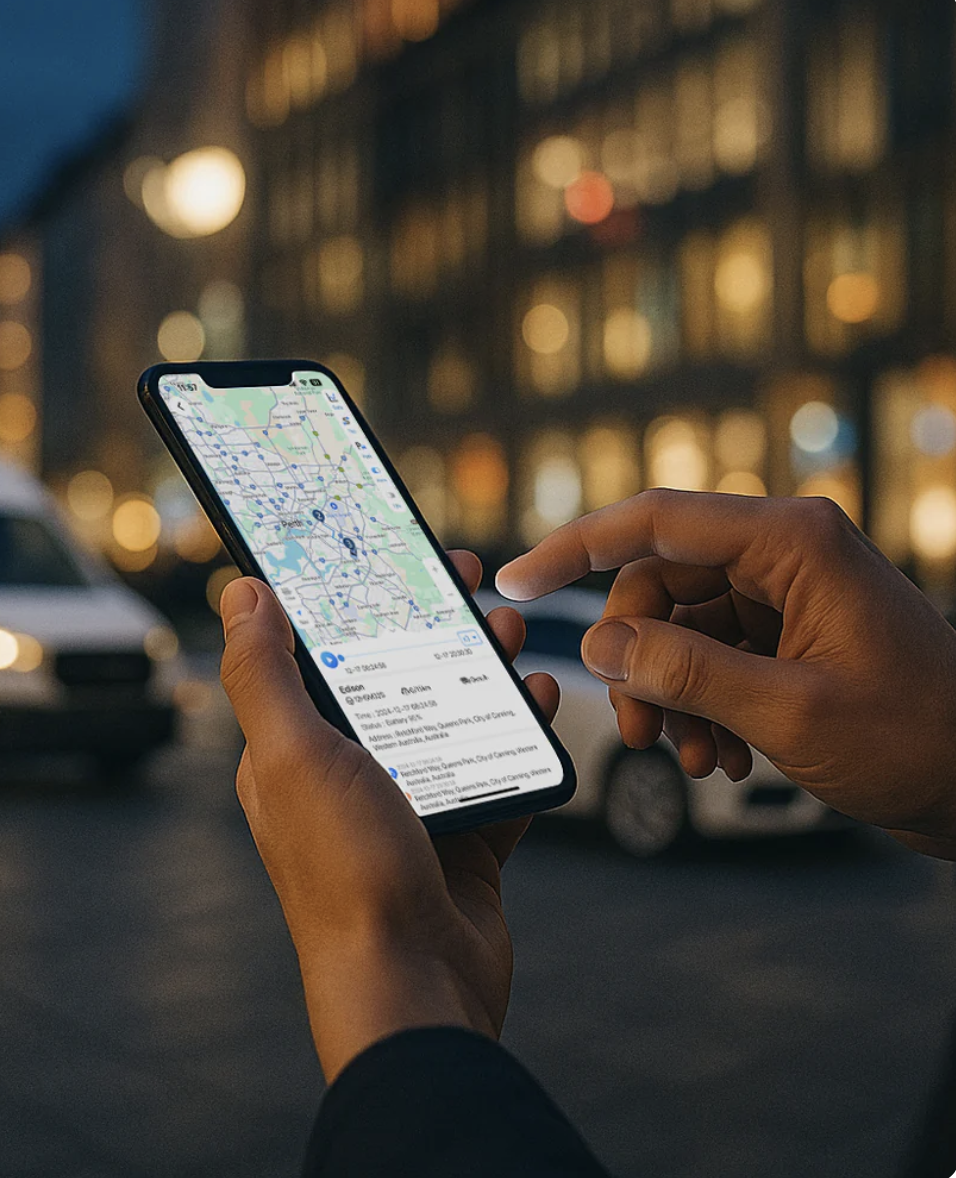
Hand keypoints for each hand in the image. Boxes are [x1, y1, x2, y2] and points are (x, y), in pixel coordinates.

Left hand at [219, 552, 558, 1081]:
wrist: (415, 985)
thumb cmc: (346, 876)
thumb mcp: (293, 758)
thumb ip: (263, 675)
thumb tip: (241, 592)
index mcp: (293, 752)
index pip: (318, 652)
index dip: (352, 599)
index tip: (390, 554)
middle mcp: (346, 776)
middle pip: (393, 675)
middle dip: (430, 624)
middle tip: (468, 582)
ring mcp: (407, 808)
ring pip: (449, 715)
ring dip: (480, 668)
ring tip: (510, 634)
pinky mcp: (461, 839)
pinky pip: (495, 768)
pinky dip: (519, 732)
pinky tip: (539, 699)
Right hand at [498, 490, 955, 858]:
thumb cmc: (920, 737)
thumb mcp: (789, 710)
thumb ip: (684, 671)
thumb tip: (598, 646)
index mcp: (791, 541)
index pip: (653, 521)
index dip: (572, 548)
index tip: (515, 580)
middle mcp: (783, 555)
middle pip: (657, 583)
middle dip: (635, 659)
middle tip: (639, 729)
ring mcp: (785, 595)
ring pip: (678, 626)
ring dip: (669, 693)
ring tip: (691, 755)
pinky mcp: (787, 635)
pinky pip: (709, 655)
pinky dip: (699, 704)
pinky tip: (720, 754)